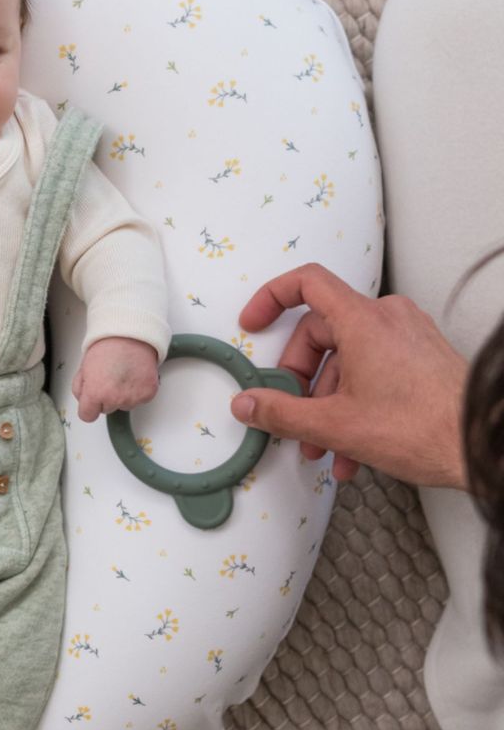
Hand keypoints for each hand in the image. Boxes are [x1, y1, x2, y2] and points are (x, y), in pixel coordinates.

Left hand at [71, 336, 159, 421]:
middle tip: (109, 378)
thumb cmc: (107, 347)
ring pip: (124, 405)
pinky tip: (134, 375)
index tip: (92, 401)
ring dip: (123, 395)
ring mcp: (133, 398)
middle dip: (106, 398)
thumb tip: (83, 399)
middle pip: (106, 410)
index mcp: (95, 393)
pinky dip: (137, 390)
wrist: (130, 335)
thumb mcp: (84, 367)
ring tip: (123, 374)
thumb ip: (80, 387)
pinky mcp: (148, 394)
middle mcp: (114, 399)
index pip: (87, 416)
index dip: (89, 407)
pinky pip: (139, 399)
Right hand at [229, 262, 469, 488]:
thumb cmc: (426, 428)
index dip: (271, 298)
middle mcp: (387, 318)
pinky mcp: (420, 357)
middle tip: (289, 408)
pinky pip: (372, 369)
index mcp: (363, 320)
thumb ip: (281, 413)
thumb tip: (249, 404)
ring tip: (321, 444)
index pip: (306, 283)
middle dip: (300, 379)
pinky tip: (349, 447)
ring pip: (347, 358)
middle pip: (321, 332)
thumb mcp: (335, 424)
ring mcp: (407, 337)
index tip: (254, 322)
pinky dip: (353, 402)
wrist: (483, 444)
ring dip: (326, 402)